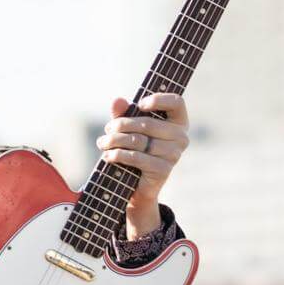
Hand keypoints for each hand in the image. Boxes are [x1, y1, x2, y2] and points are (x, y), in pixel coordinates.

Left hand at [96, 92, 189, 215]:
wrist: (136, 184)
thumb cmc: (135, 149)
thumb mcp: (128, 128)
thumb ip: (123, 113)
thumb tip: (117, 101)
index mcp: (178, 121)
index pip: (177, 102)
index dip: (158, 100)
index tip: (139, 105)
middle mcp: (181, 137)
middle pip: (148, 123)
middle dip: (121, 125)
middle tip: (107, 130)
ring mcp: (174, 154)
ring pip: (138, 140)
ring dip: (115, 140)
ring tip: (103, 143)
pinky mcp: (163, 170)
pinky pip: (137, 157)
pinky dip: (118, 155)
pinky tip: (108, 155)